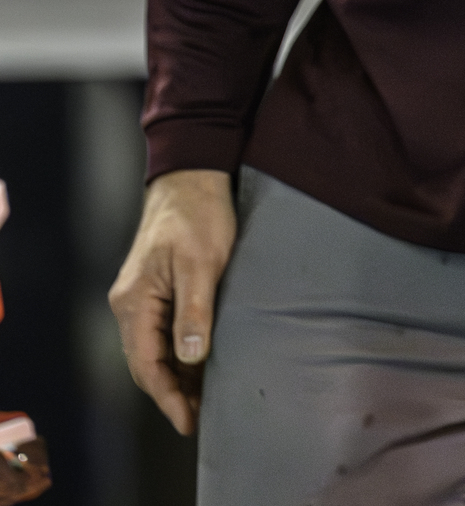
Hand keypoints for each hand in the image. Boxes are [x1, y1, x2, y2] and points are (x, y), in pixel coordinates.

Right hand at [109, 169, 236, 434]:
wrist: (192, 175)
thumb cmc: (198, 214)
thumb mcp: (202, 262)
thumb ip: (194, 310)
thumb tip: (189, 358)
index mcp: (134, 302)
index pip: (146, 365)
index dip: (168, 397)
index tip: (189, 422)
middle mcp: (129, 304)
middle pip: (145, 363)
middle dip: (170, 393)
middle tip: (199, 418)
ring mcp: (140, 297)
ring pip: (153, 350)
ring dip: (175, 375)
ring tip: (202, 399)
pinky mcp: (155, 288)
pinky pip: (160, 332)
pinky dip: (177, 353)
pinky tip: (198, 364)